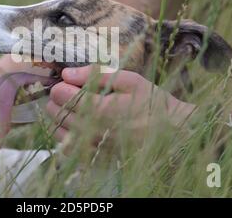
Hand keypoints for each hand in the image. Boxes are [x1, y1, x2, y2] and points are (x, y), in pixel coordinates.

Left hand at [46, 65, 192, 145]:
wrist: (175, 134)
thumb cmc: (154, 103)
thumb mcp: (129, 81)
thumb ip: (95, 76)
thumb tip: (67, 73)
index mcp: (98, 108)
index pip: (61, 95)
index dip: (61, 85)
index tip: (70, 82)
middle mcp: (91, 131)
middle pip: (57, 114)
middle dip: (59, 100)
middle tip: (72, 93)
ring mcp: (93, 148)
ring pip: (59, 133)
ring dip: (61, 119)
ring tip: (75, 110)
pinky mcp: (97, 160)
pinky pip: (69, 151)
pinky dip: (68, 138)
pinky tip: (80, 129)